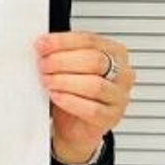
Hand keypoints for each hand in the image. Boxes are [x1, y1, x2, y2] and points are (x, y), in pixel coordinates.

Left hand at [35, 29, 134, 162]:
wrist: (75, 125)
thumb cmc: (74, 92)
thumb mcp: (71, 66)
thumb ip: (63, 53)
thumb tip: (43, 44)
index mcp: (114, 52)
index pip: (90, 40)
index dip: (63, 41)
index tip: (42, 44)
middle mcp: (122, 73)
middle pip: (94, 61)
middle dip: (62, 61)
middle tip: (43, 65)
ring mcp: (119, 96)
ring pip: (94, 85)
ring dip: (64, 81)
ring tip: (47, 81)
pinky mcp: (112, 117)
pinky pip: (92, 109)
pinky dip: (70, 101)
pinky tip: (57, 96)